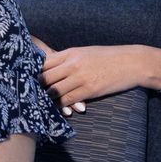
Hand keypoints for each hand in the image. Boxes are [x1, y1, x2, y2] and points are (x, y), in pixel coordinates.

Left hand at [34, 41, 157, 112]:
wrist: (132, 62)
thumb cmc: (108, 57)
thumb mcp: (85, 53)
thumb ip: (67, 59)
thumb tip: (51, 67)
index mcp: (70, 53)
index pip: (43, 62)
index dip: (33, 72)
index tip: (28, 79)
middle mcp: (72, 64)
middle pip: (44, 77)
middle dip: (37, 87)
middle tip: (31, 96)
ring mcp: (80, 77)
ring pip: (54, 90)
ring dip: (48, 98)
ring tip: (41, 104)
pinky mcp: (90, 89)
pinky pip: (68, 100)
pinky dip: (61, 106)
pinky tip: (58, 108)